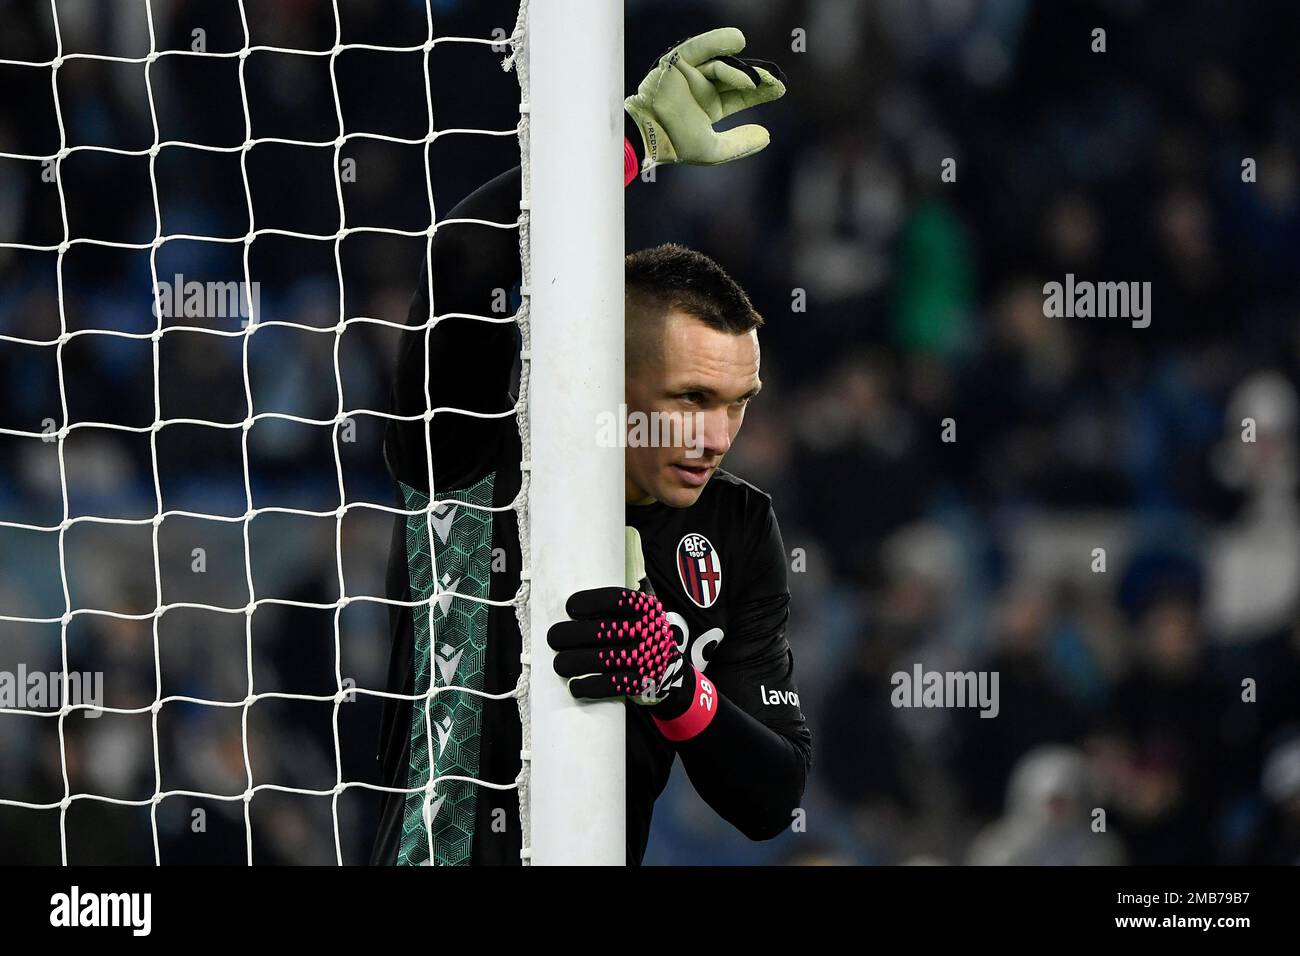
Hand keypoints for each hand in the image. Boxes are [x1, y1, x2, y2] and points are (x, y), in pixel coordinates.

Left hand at [547, 587, 688, 706]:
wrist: (671, 669)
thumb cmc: (642, 633)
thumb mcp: (640, 611)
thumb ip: (620, 599)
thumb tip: (581, 584)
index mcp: (645, 608)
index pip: (615, 600)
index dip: (589, 602)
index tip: (569, 608)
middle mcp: (648, 631)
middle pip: (602, 631)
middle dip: (570, 635)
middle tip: (553, 638)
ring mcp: (647, 658)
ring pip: (603, 659)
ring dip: (574, 662)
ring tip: (559, 663)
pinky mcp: (642, 682)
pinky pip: (611, 684)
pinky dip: (589, 686)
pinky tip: (575, 685)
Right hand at [625, 27, 786, 169]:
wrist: (650, 137)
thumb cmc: (677, 145)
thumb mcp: (715, 149)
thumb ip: (740, 144)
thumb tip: (767, 136)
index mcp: (709, 107)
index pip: (739, 95)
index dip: (759, 93)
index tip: (781, 90)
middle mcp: (701, 88)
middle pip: (733, 78)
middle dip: (756, 79)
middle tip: (775, 81)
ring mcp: (689, 74)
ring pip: (719, 63)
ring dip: (741, 67)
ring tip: (761, 74)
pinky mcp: (676, 62)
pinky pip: (699, 47)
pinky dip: (717, 41)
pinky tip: (738, 41)